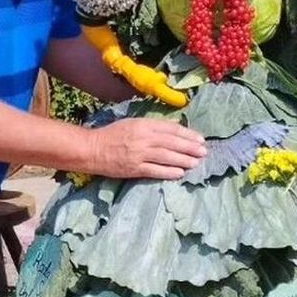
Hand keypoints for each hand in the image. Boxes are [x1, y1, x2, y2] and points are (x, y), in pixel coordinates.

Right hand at [88, 118, 206, 179]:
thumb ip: (152, 127)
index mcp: (143, 124)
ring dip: (184, 160)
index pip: (171, 129)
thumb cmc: (113, 134)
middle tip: (203, 151)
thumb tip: (174, 132)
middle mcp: (143, 138)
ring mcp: (139, 154)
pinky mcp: (134, 169)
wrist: (93, 149)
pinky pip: (155, 171)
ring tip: (196, 162)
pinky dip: (169, 172)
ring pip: (167, 157)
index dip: (187, 134)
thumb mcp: (133, 123)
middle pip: (172, 143)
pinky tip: (180, 173)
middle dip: (190, 147)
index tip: (199, 139)